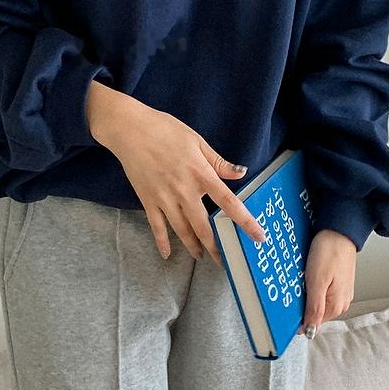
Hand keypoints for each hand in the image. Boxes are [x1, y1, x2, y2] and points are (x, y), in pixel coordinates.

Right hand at [86, 81, 266, 265]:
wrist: (130, 129)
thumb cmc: (164, 130)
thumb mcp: (196, 141)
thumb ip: (219, 161)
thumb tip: (241, 172)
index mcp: (200, 174)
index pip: (228, 203)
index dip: (245, 222)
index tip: (259, 237)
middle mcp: (184, 190)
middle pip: (204, 225)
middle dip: (216, 246)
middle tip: (225, 260)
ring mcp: (164, 198)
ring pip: (182, 230)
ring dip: (194, 246)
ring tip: (202, 257)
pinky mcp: (148, 200)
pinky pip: (157, 226)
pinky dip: (162, 242)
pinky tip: (167, 254)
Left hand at [296, 229, 355, 336]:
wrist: (339, 231)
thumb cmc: (329, 252)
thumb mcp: (317, 281)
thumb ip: (314, 308)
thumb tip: (310, 331)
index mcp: (336, 306)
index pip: (312, 324)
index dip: (296, 319)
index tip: (283, 311)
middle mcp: (341, 303)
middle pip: (314, 313)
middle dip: (300, 306)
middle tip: (289, 290)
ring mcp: (340, 292)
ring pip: (316, 302)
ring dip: (304, 295)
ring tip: (296, 281)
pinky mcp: (337, 282)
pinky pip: (321, 291)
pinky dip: (311, 287)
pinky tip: (305, 277)